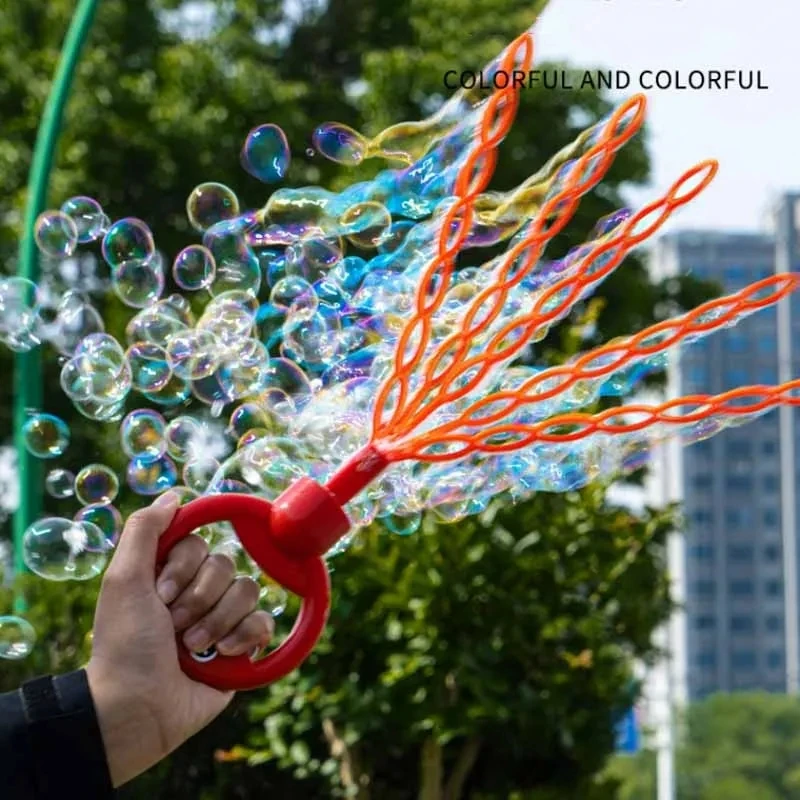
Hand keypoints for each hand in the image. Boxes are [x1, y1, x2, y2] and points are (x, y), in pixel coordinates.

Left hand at [86, 491, 273, 786]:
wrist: (138, 708)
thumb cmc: (124, 645)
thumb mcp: (122, 581)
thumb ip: (145, 531)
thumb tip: (176, 495)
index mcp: (170, 574)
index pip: (200, 543)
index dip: (183, 567)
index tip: (159, 594)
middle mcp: (198, 591)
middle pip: (226, 565)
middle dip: (197, 600)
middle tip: (173, 627)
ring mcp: (222, 618)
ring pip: (248, 591)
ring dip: (216, 622)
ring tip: (192, 647)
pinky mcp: (243, 645)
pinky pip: (264, 621)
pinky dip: (243, 638)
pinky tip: (221, 655)